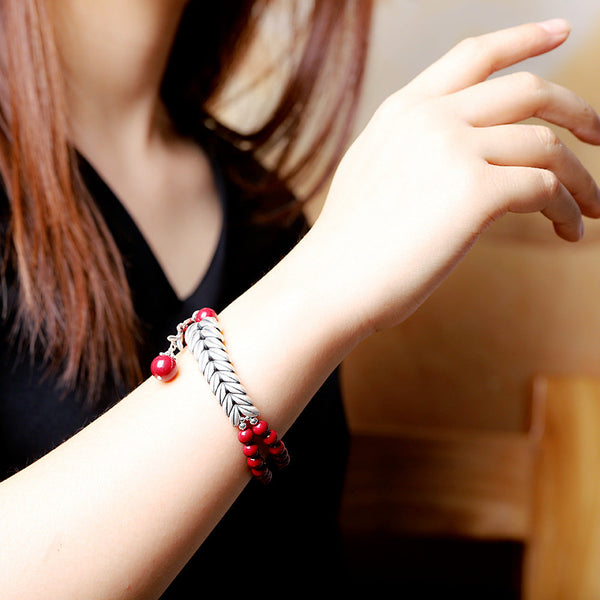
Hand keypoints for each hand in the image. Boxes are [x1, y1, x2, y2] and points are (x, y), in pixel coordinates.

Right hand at [312, 19, 599, 335]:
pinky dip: (567, 209)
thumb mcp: (372, 172)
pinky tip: (567, 231)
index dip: (524, 37)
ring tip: (590, 209)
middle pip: (529, 90)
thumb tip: (460, 152)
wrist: (331, 282)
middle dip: (579, 110)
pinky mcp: (475, 191)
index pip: (474, 55)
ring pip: (547, 145)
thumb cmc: (350, 244)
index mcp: (404, 110)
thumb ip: (413, 147)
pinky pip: (545, 188)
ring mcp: (453, 149)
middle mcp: (431, 118)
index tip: (563, 29)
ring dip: (581, 180)